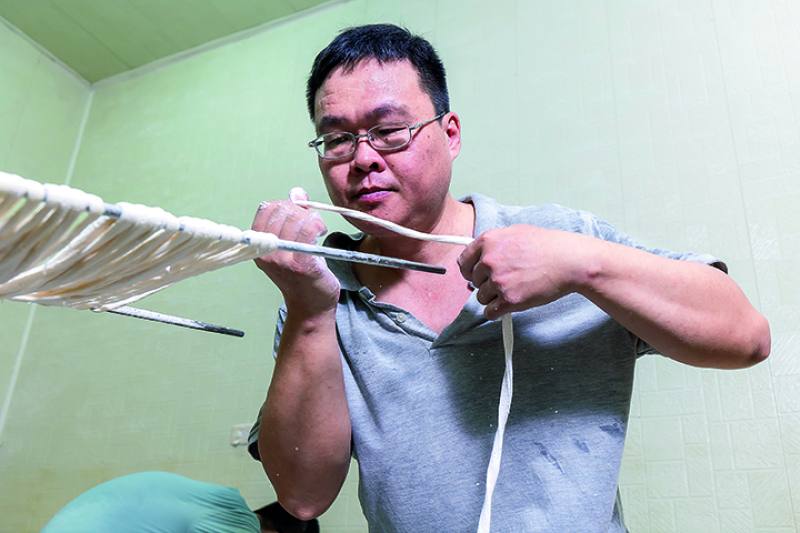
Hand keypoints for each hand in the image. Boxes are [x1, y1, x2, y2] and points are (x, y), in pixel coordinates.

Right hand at [251, 188, 339, 314]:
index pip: (266, 209)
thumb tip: (296, 192)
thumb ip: (293, 216)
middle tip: (311, 220)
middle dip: (300, 209)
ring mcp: (282, 258)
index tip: (298, 212)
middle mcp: (266, 251)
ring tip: (318, 227)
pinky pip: (308, 230)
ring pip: (296, 218)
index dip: (285, 204)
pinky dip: (317, 224)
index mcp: (258, 245)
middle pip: (282, 210)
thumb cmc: (302, 274)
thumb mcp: (291, 243)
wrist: (310, 306)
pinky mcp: (300, 264)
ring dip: (311, 217)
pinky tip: (321, 232)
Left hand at [457, 224, 587, 319]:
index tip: (474, 275)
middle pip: (473, 281)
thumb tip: (480, 257)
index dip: (469, 270)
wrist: (569, 260)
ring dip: (493, 297)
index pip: (463, 261)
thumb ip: (494, 244)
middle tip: (505, 281)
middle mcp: (489, 260)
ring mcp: (498, 281)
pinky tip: (508, 305)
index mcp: (488, 241)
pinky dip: (497, 312)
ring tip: (513, 289)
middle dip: (486, 283)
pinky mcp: (509, 299)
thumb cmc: (547, 246)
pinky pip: (490, 312)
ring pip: (481, 298)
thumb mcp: (515, 232)